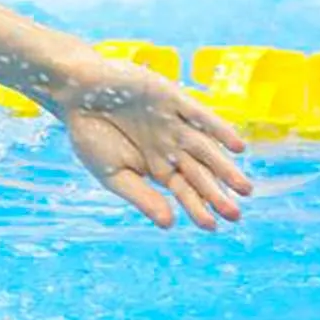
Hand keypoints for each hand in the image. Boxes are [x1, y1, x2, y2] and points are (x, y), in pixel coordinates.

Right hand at [56, 58, 251, 230]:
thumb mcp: (113, 174)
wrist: (76, 93)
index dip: (198, 208)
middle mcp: (170, 146)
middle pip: (200, 173)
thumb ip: (143, 197)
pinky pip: (201, 116)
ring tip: (244, 189)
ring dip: (225, 168)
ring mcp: (173, 123)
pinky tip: (236, 147)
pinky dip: (219, 130)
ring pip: (206, 149)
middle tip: (235, 214)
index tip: (212, 227)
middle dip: (218, 194)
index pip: (184, 190)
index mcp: (156, 166)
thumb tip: (170, 224)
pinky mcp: (173, 99)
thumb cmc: (90, 135)